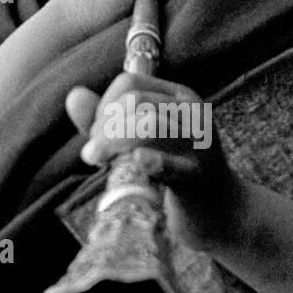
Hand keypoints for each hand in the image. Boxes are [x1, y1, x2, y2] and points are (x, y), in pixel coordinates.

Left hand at [65, 70, 242, 252]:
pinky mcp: (198, 176)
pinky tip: (134, 164)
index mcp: (177, 96)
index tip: (96, 136)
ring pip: (149, 125)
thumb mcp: (138, 139)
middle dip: (104, 127)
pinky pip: (170, 163)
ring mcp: (198, 143)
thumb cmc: (173, 171)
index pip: (129, 83)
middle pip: (136, 102)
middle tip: (93, 154)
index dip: (103, 107)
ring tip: (100, 163)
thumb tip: (74, 96)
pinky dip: (149, 162)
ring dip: (114, 143)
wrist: (219, 210)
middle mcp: (191, 112)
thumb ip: (105, 119)